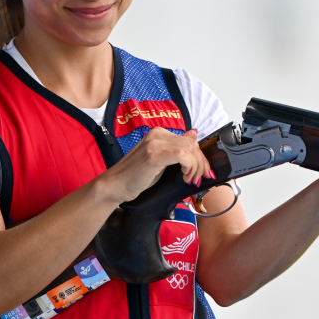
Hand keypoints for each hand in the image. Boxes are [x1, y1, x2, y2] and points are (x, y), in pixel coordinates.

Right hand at [97, 128, 213, 203]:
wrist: (114, 185)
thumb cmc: (134, 176)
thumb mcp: (159, 160)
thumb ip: (175, 148)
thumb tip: (193, 134)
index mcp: (158, 133)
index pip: (189, 140)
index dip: (200, 157)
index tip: (203, 171)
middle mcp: (157, 134)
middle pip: (192, 144)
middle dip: (201, 163)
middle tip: (200, 177)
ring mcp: (154, 143)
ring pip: (189, 149)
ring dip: (195, 167)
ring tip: (190, 179)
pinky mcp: (153, 155)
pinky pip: (181, 156)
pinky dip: (189, 167)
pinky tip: (184, 177)